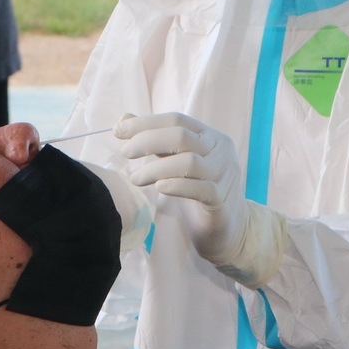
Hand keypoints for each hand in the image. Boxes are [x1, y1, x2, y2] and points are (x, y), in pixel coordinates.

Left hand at [116, 112, 284, 286]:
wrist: (229, 228)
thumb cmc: (198, 191)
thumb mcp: (175, 161)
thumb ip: (154, 140)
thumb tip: (124, 119)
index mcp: (209, 137)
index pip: (176, 120)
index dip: (146, 123)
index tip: (119, 130)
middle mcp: (220, 151)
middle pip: (181, 136)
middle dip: (147, 141)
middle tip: (125, 152)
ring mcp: (224, 175)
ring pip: (189, 162)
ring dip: (156, 168)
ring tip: (135, 179)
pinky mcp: (221, 201)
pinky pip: (200, 189)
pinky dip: (176, 186)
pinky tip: (159, 188)